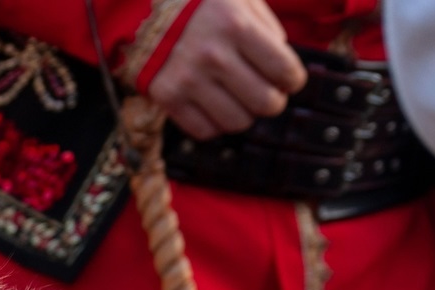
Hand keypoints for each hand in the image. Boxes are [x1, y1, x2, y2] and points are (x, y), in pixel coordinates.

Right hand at [147, 0, 305, 139]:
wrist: (141, 9)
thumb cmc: (198, 3)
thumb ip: (266, 29)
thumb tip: (281, 68)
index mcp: (236, 25)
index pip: (285, 71)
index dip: (293, 81)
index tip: (287, 80)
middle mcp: (213, 56)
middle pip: (265, 103)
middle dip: (273, 101)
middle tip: (266, 93)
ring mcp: (188, 79)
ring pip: (237, 122)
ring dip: (244, 114)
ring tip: (238, 99)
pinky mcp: (167, 97)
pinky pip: (205, 130)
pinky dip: (215, 123)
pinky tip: (214, 106)